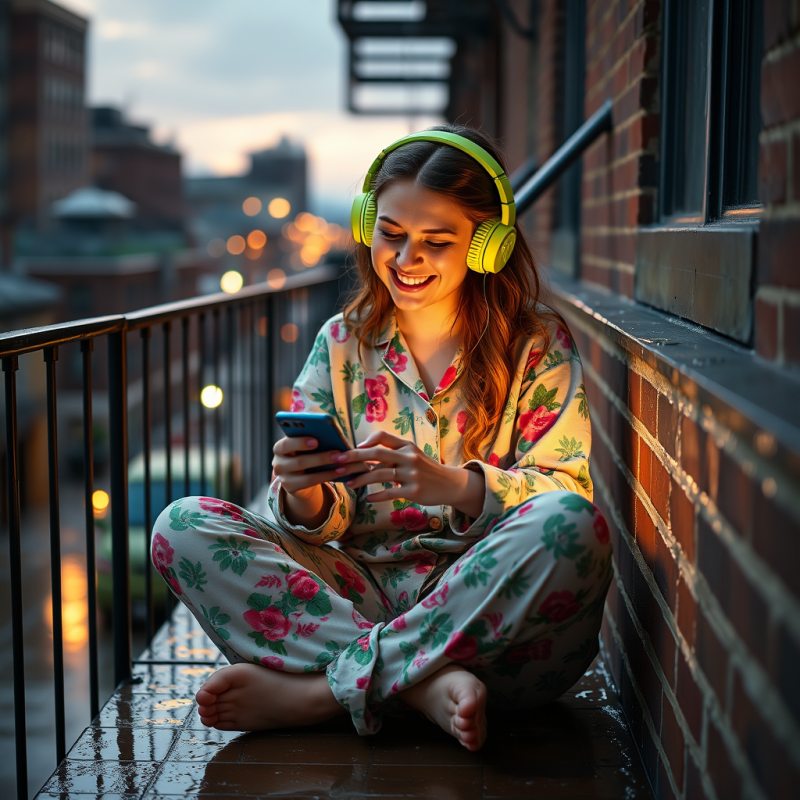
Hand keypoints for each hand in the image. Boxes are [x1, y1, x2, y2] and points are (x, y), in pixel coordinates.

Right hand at [272, 435, 368, 499]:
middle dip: (320, 457)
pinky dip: (325, 476)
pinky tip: (338, 472)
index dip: (300, 442)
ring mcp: (283, 477)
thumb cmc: (304, 454)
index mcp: (280, 448)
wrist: (298, 476)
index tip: (316, 441)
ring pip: (306, 474)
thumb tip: (329, 433)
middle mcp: (278, 463)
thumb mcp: (303, 446)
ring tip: (341, 463)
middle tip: (337, 454)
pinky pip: (310, 482)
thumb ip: (310, 438)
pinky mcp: (290, 487)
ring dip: (326, 468)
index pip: (286, 444)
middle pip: (299, 461)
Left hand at [333, 430, 458, 504]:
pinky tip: (368, 498)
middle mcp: (409, 457)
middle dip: (355, 457)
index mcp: (406, 446)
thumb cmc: (425, 469)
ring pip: (380, 474)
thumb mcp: (412, 454)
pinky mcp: (414, 491)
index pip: (383, 436)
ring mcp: (412, 474)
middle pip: (377, 453)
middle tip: (337, 462)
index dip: (365, 441)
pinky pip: (390, 492)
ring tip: (348, 484)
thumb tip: (363, 452)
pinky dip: (377, 495)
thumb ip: (392, 452)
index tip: (350, 449)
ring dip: (361, 479)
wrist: (449, 484)